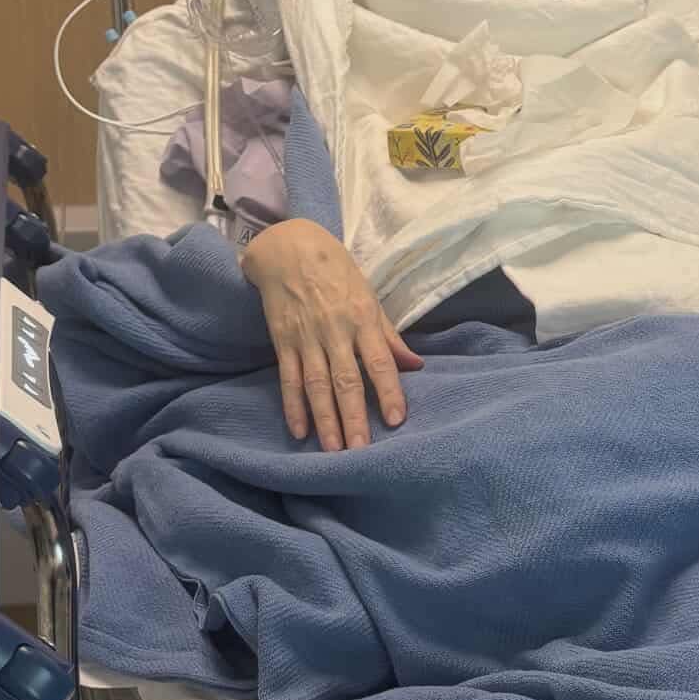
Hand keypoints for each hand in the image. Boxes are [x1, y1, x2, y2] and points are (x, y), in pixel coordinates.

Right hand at [240, 219, 422, 449]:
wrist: (289, 248)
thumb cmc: (337, 273)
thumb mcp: (369, 297)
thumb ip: (390, 336)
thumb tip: (415, 365)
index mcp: (362, 319)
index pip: (379, 361)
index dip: (389, 391)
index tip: (397, 420)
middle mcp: (335, 331)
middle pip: (346, 381)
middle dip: (354, 417)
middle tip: (360, 451)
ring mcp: (307, 338)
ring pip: (317, 385)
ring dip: (325, 419)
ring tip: (333, 450)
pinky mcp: (283, 341)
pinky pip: (288, 378)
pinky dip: (293, 405)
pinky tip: (300, 430)